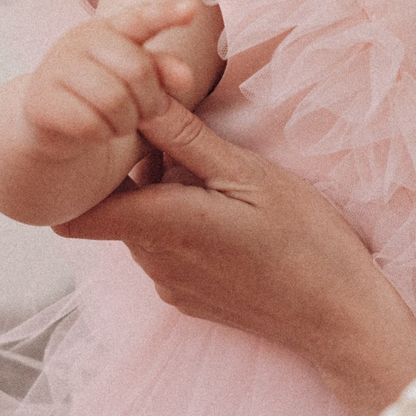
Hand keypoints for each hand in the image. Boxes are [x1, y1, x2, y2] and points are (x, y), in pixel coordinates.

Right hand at [19, 0, 197, 159]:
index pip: (141, 18)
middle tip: (144, 114)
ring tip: (119, 125)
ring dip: (125, 123)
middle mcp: (80, 40)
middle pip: (138, 70)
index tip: (192, 10)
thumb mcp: (136, 84)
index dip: (166, 14)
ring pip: (115, 100)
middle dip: (150, 101)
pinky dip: (101, 135)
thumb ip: (161, 73)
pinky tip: (96, 133)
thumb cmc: (102, 100)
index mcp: (108, 29)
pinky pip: (90, 124)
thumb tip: (185, 77)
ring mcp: (56, 67)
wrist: (50, 129)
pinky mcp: (40, 100)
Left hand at [56, 103, 415, 415]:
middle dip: (133, 173)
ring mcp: (169, 285)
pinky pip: (162, 252)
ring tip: (214, 180)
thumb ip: (186, 139)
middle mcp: (154, 262)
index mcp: (164, 225)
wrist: (339, 317)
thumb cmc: (306, 239)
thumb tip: (139, 97)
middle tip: (181, 142)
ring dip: (160, 199)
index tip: (107, 144)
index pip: (76, 212)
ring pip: (139, 228)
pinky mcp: (185, 299)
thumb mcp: (250, 174)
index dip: (79, 177)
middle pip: (112, 209)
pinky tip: (227, 220)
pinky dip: (178, 228)